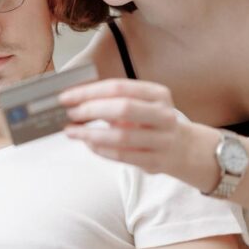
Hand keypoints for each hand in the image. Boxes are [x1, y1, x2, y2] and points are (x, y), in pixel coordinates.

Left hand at [60, 78, 186, 176]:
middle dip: (91, 110)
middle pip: (123, 108)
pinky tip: (89, 145)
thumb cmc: (150, 123)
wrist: (181, 149)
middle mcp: (163, 115)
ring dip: (91, 134)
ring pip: (121, 137)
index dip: (89, 91)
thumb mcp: (140, 105)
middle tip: (71, 113)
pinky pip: (122, 156)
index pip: (119, 87)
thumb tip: (75, 100)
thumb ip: (113, 101)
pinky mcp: (156, 161)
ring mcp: (163, 139)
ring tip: (73, 132)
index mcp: (158, 94)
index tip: (67, 97)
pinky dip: (101, 150)